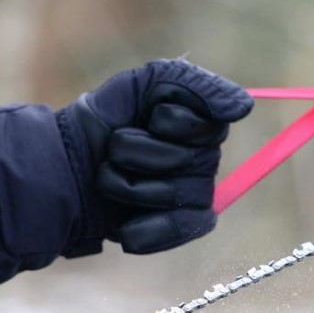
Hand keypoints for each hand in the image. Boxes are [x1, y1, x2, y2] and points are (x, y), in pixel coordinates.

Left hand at [63, 59, 253, 253]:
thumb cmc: (109, 119)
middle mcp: (205, 161)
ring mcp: (195, 196)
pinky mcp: (181, 227)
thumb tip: (245, 106)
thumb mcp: (147, 83)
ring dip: (128, 185)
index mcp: (203, 126)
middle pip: (190, 160)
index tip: (147, 117)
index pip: (208, 125)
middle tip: (116, 148)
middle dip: (140, 152)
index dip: (169, 121)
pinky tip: (123, 224)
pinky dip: (148, 229)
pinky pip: (181, 229)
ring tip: (110, 179)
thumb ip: (196, 84)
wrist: (69, 165)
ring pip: (177, 193)